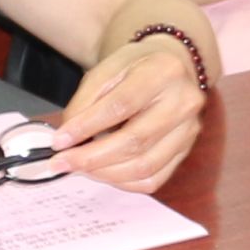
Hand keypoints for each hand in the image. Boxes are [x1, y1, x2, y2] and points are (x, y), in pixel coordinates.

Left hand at [46, 38, 203, 194]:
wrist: (171, 66)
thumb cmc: (136, 67)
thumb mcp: (106, 69)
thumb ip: (85, 102)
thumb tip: (66, 140)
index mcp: (164, 71)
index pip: (122, 105)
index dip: (87, 127)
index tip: (59, 141)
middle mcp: (184, 102)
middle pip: (135, 141)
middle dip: (91, 158)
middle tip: (61, 163)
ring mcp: (189, 129)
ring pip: (144, 166)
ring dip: (104, 173)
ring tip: (80, 167)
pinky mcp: (186, 150)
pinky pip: (153, 179)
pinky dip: (123, 182)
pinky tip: (104, 171)